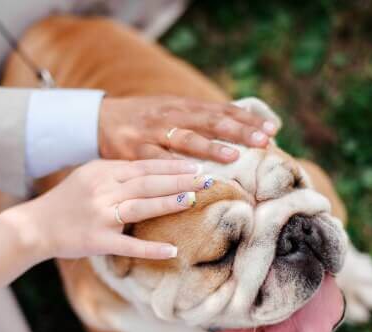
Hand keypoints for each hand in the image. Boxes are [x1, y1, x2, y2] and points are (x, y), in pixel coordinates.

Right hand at [22, 159, 214, 259]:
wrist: (35, 225)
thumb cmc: (66, 200)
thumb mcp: (89, 176)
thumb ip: (117, 172)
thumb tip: (153, 169)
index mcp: (103, 172)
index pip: (144, 166)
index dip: (172, 166)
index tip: (196, 166)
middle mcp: (102, 190)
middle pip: (147, 183)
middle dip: (179, 181)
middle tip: (207, 180)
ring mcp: (100, 215)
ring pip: (140, 207)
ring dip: (168, 204)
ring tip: (193, 201)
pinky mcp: (96, 241)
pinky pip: (127, 245)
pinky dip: (150, 249)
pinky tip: (171, 251)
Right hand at [98, 96, 277, 162]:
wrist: (98, 120)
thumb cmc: (143, 119)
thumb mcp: (170, 110)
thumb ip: (199, 118)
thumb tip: (239, 127)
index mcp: (181, 106)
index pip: (220, 111)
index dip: (246, 119)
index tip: (272, 129)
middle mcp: (168, 117)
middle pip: (206, 123)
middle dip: (236, 132)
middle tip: (262, 141)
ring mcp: (149, 135)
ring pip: (181, 143)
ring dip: (207, 150)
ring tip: (229, 159)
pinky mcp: (132, 154)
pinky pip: (153, 166)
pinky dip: (170, 176)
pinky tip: (188, 185)